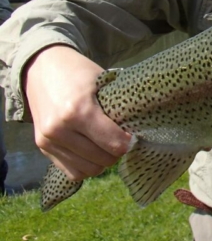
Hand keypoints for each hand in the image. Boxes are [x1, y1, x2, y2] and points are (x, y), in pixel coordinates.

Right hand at [23, 45, 130, 180]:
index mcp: (77, 110)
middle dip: (116, 152)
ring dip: (102, 161)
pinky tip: (92, 151)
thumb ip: (117, 107)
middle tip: (122, 140)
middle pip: (102, 160)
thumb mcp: (102, 81)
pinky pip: (72, 172)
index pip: (113, 143)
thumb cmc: (78, 72)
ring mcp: (47, 141)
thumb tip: (141, 128)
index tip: (134, 135)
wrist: (41, 67)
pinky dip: (86, 166)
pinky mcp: (42, 147)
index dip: (129, 142)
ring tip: (107, 145)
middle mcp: (59, 129)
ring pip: (87, 170)